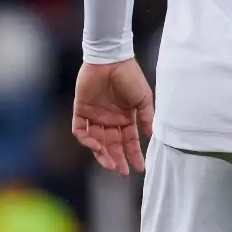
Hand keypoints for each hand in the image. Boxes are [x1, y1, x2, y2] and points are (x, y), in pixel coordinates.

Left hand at [72, 59, 154, 176]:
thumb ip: (146, 118)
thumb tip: (150, 137)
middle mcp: (110, 119)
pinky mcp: (81, 110)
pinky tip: (96, 146)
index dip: (133, 154)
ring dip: (102, 154)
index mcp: (125, 117)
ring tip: (110, 164)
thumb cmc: (130, 77)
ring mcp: (95, 115)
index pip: (128, 141)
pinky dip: (87, 140)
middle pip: (112, 145)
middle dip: (117, 159)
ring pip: (96, 141)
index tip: (139, 168)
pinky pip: (80, 130)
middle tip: (121, 172)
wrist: (111, 60)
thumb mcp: (143, 98)